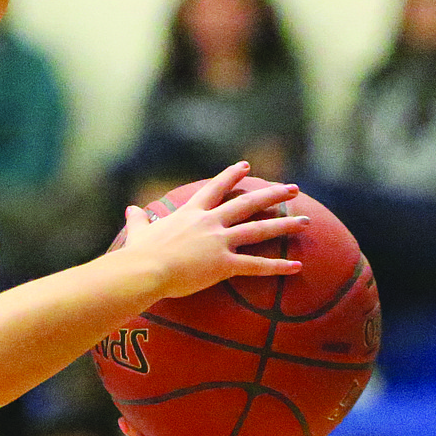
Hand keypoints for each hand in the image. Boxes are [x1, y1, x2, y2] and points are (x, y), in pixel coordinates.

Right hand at [122, 161, 306, 300]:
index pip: (216, 188)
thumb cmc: (139, 253)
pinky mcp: (223, 264)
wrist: (144, 269)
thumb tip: (130, 210)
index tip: (247, 166)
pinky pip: (256, 265)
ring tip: (305, 221)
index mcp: (191, 213)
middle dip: (272, 194)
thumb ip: (138, 220)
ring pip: (259, 230)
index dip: (232, 176)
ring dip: (284, 224)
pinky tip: (297, 266)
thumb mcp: (139, 232)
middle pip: (248, 203)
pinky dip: (278, 267)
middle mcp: (210, 222)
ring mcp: (219, 242)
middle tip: (293, 189)